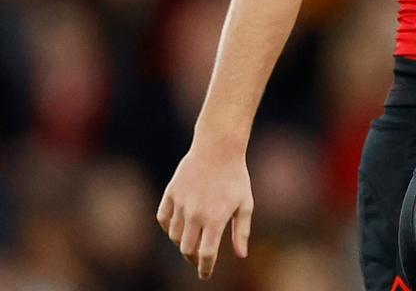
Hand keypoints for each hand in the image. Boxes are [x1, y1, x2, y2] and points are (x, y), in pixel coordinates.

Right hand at [156, 142, 253, 278]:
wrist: (218, 147)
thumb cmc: (236, 176)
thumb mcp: (245, 204)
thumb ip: (241, 231)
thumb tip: (241, 255)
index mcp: (215, 219)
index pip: (206, 254)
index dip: (205, 269)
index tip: (205, 275)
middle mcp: (195, 214)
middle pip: (187, 249)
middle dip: (193, 258)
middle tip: (200, 259)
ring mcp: (180, 204)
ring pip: (173, 236)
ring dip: (182, 242)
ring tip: (193, 240)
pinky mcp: (170, 193)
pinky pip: (163, 219)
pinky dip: (168, 227)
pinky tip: (178, 227)